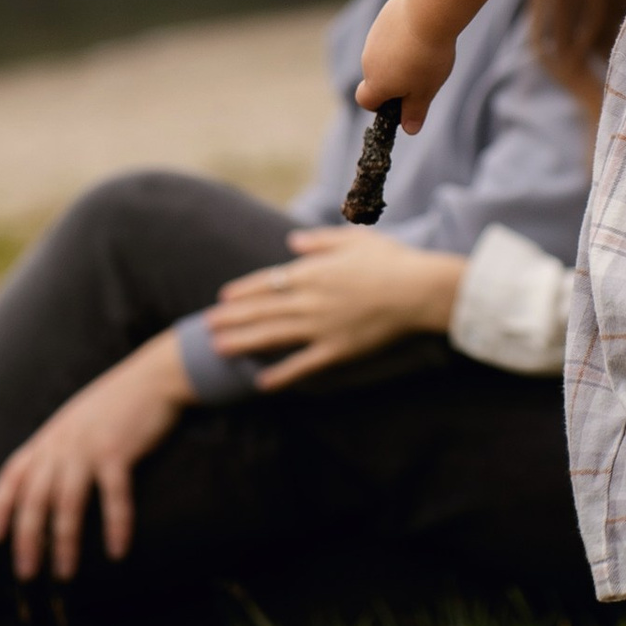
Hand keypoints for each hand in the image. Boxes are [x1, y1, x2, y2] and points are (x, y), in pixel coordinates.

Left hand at [0, 331, 187, 581]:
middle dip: (27, 539)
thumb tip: (45, 488)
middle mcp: (61, 444)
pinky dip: (115, 526)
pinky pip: (113, 496)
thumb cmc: (115, 405)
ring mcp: (88, 447)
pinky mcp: (118, 451)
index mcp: (48, 439)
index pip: (11, 476)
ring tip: (64, 572)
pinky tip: (117, 551)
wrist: (152, 377)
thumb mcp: (75, 423)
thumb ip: (58, 450)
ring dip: (64, 541)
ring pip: (67, 503)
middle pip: (34, 498)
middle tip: (26, 573)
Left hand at [205, 229, 462, 388]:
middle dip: (232, 319)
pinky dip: (281, 375)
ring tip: (219, 350)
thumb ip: (319, 241)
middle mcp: (309, 300)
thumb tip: (292, 242)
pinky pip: (303, 366)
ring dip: (243, 343)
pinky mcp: (337, 351)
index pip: (267, 282)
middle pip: (262, 310)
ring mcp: (321, 327)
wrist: (419, 291)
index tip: (222, 298)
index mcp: (313, 272)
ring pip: (273, 336)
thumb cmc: (392, 261)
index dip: (243, 291)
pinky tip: (261, 384)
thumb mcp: (354, 240)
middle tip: (206, 327)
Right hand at [358, 0, 457, 129]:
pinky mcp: (383, 18)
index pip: (364, 100)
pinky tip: (421, 31)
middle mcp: (368, 60)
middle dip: (393, 79)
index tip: (399, 101)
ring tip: (425, 51)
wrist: (428, 13)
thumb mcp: (425, 91)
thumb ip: (415, 112)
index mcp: (376, 82)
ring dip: (397, 56)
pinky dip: (400, 36)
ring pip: (382, 53)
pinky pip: (388, 33)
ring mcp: (374, 37)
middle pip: (375, 76)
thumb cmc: (427, 58)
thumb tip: (409, 130)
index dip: (378, 105)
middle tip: (421, 75)